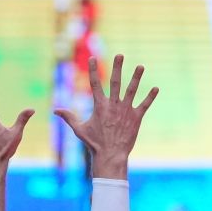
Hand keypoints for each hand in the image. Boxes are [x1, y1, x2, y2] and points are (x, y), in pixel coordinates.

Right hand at [55, 54, 158, 178]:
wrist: (111, 155)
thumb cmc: (94, 143)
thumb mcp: (79, 129)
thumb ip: (68, 117)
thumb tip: (55, 110)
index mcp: (100, 106)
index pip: (94, 84)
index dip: (92, 70)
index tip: (92, 58)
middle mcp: (113, 105)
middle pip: (115, 82)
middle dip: (117, 67)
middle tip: (120, 55)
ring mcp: (126, 111)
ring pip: (132, 90)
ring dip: (136, 77)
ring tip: (141, 66)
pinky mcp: (136, 118)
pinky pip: (144, 105)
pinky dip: (150, 97)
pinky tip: (156, 88)